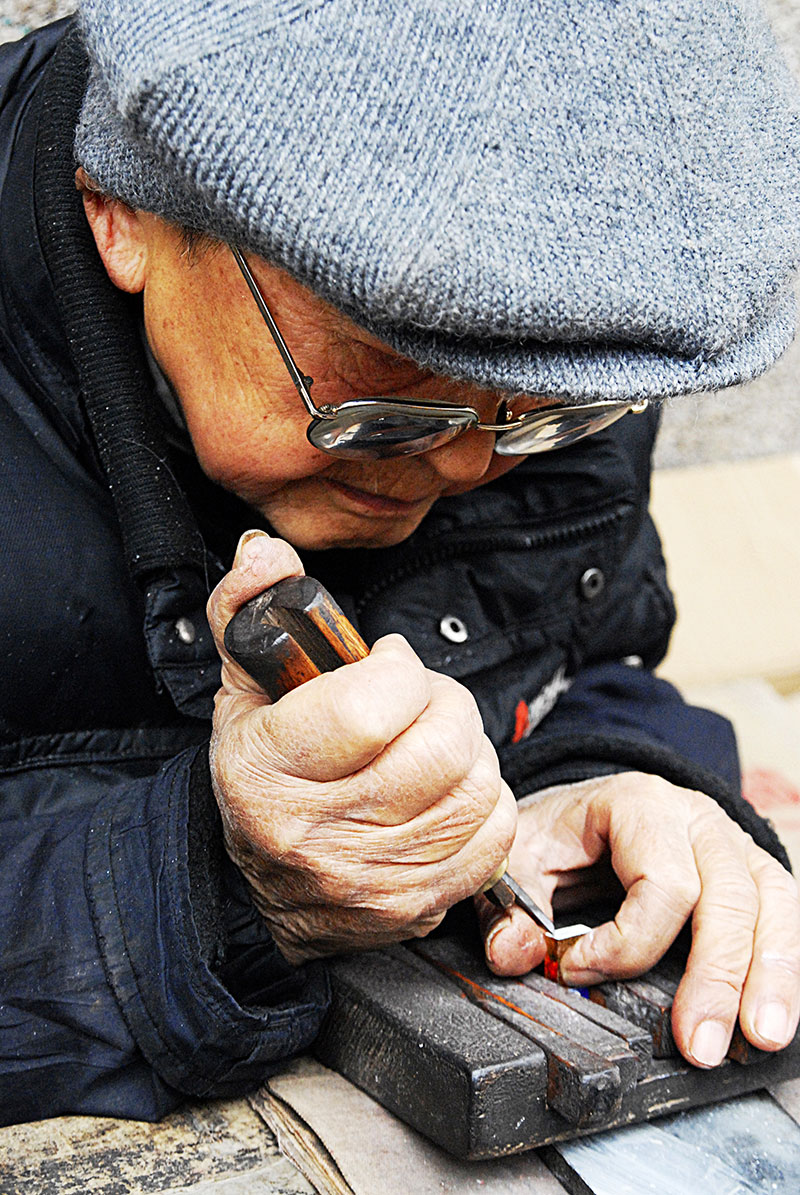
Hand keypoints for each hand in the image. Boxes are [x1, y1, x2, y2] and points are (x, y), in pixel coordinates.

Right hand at [207, 530, 516, 964]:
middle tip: (417, 700)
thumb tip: (264, 551)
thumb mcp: (242, 692)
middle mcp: (320, 833)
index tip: (385, 664)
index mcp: (267, 772)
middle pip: (439, 744)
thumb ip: (248, 609)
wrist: (271, 896)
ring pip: (477, 783)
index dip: (396, 669)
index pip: (370, 707)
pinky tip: (448, 791)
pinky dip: (485, 798)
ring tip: (433, 742)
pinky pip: (495, 831)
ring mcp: (377, 877)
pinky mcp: (423, 902)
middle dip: (442, 702)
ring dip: (468, 747)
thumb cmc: (263, 781)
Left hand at [476, 773, 799, 1067]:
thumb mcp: (517, 858)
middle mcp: (696, 818)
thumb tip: (513, 955)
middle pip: (728, 896)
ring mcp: (732, 844)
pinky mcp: (752, 875)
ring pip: (771, 904)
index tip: (577, 971)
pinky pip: (783, 915)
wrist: (585, 809)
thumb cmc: (557, 835)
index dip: (626, 943)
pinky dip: (783, 966)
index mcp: (638, 804)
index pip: (661, 880)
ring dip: (768, 977)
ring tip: (760, 1037)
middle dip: (716, 976)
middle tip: (699, 1044)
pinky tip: (773, 1015)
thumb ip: (508, 907)